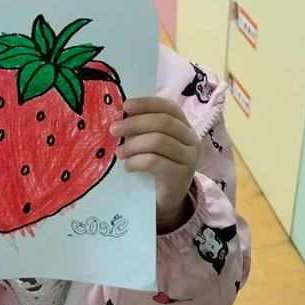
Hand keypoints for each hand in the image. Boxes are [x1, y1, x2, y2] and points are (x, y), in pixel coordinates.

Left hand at [112, 98, 199, 232]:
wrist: (166, 200)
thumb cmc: (156, 168)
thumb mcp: (151, 144)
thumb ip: (143, 129)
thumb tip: (120, 116)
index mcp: (184, 126)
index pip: (168, 107)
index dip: (147, 104)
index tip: (125, 106)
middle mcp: (191, 139)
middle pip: (164, 122)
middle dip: (135, 123)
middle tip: (114, 129)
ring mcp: (189, 158)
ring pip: (159, 141)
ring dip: (134, 144)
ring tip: (119, 152)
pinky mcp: (181, 175)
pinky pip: (155, 162)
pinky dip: (137, 161)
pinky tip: (127, 167)